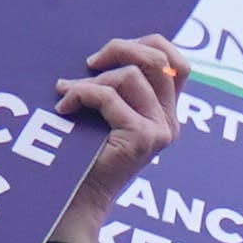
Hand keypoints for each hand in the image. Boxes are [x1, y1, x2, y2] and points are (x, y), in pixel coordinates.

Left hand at [43, 34, 189, 242]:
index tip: (110, 54)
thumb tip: (101, 51)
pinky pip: (109, 97)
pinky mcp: (142, 138)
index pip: (177, 64)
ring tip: (69, 94)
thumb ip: (116, 86)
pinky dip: (81, 95)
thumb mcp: (105, 112)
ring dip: (91, 81)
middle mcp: (169, 121)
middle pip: (158, 59)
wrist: (77, 198)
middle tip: (89, 63)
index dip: (149, 44)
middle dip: (119, 49)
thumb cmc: (84, 153)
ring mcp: (160, 130)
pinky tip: (64, 108)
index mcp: (165, 113)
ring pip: (130, 76)